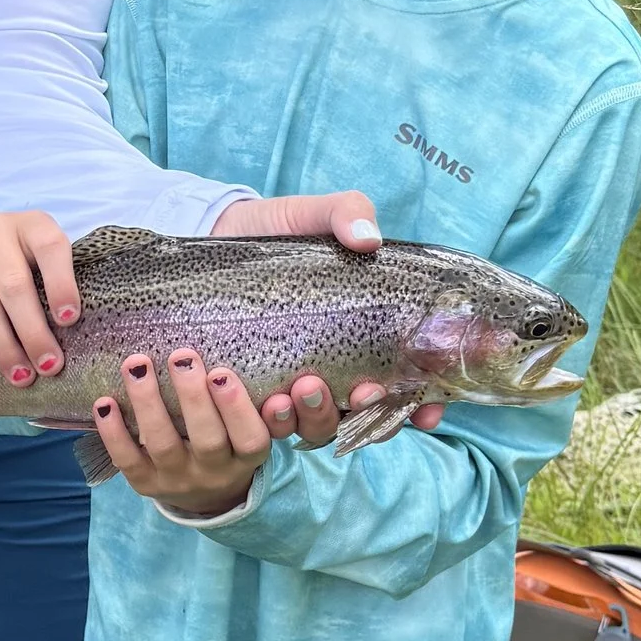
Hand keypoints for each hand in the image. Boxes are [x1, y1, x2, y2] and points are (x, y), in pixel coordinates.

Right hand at [0, 210, 79, 386]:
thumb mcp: (41, 264)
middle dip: (33, 332)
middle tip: (47, 366)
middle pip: (15, 283)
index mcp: (32, 224)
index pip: (50, 247)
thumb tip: (70, 345)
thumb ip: (55, 288)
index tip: (68, 321)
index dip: (61, 284)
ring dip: (2, 343)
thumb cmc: (17, 265)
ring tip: (19, 374)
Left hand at [90, 347, 273, 516]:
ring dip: (148, 402)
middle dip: (193, 397)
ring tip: (137, 364)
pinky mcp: (145, 483)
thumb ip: (252, 401)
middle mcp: (214, 472)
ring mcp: (177, 480)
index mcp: (246, 457)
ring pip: (162, 444)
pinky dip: (113, 431)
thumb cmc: (229, 442)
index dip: (236, 407)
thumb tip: (250, 350)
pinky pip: (126, 460)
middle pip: (207, 440)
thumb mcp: (249, 429)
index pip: (249, 439)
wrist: (206, 493)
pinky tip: (105, 402)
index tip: (220, 371)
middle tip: (181, 357)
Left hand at [204, 193, 438, 437]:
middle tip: (360, 391)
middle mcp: (331, 368)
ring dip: (318, 418)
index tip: (428, 411)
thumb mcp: (313, 215)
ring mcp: (290, 385)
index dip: (421, 405)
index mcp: (361, 336)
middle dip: (367, 413)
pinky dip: (273, 422)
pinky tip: (269, 402)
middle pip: (361, 414)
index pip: (402, 384)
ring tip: (304, 388)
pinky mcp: (248, 391)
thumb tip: (368, 239)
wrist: (212, 233)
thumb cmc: (273, 230)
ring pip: (316, 426)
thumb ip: (347, 214)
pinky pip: (265, 427)